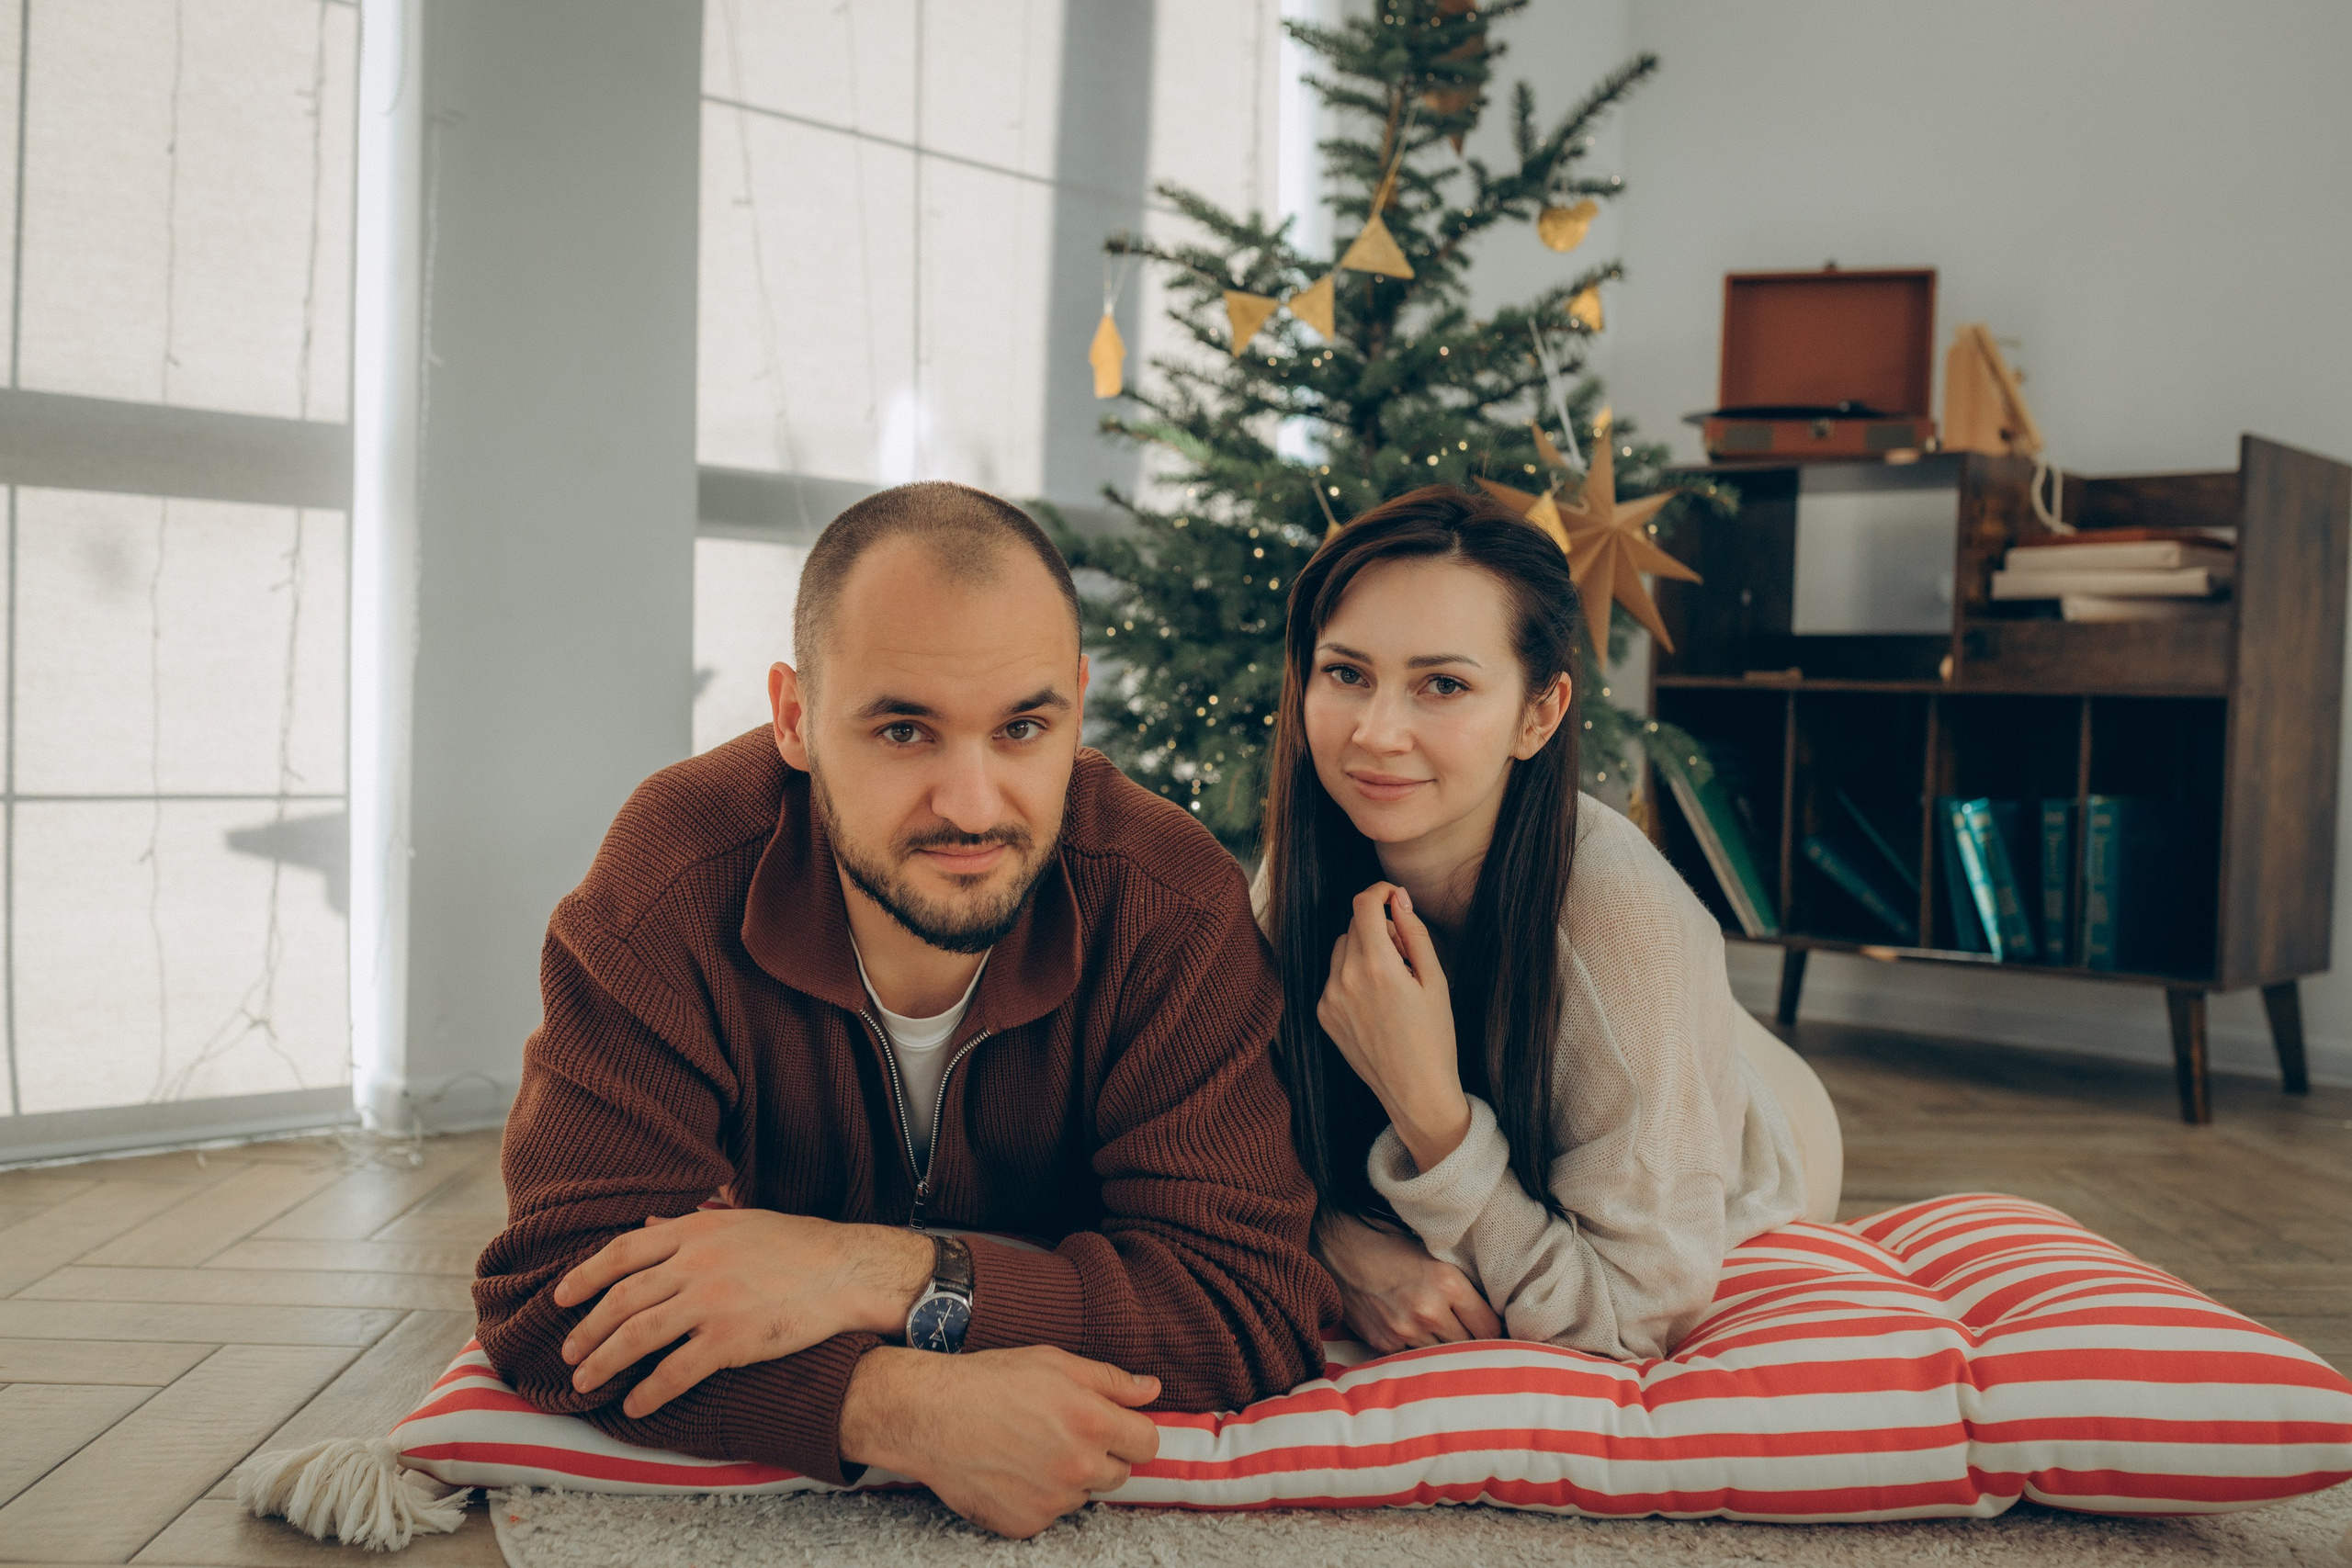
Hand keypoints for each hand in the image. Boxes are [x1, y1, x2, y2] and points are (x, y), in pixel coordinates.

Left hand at [554, 1209, 930, 1416]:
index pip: (620, 1254)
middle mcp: (694, 1264)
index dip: (583, 1277)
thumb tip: (645, 1225)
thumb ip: (686, 1225)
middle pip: (620, 1300)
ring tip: (585, 1381)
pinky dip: (648, 1391)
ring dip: (603, 1362)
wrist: (845, 1272)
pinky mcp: (730, 1340)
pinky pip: (675, 1371)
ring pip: (636, 1336)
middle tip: (569, 1352)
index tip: (560, 1299)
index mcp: (693, 1231)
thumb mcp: (737, 1221)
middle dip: (587, 1330)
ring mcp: (710, 1302)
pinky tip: (634, 1403)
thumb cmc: (795, 1245)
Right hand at [841, 1345, 1161, 1538]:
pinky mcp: (1025, 1524)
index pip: (1147, 1443)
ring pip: (1083, 1494)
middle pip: (1119, 1473)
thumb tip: (1152, 1388)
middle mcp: (1078, 1467)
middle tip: (1063, 1432)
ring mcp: (1052, 1501)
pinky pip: (1050, 1514)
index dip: (1132, 1432)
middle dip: (1101, 1454)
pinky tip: (1013, 1470)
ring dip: (1069, 1477)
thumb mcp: (1055, 1362)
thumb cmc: (991, 1380)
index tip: (1113, 1425)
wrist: (930, 1414)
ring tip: (1031, 1448)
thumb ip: (1111, 1379)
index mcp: (1093, 1423)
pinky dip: (1038, 1498)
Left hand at [1316, 882, 1470, 1170]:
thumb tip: (1399, 899)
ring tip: (1392, 980)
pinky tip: (1377, 1003)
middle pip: (1353, 925)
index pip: (1364, 904)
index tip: (1394, 896)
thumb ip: (1415, 933)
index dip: (1380, 891)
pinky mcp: (1323, 1015)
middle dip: (1378, 926)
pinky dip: (1351, 976)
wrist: (1416, 1092)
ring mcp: (1329, 998)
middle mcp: (1344, 978)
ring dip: (1363, 950)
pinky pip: (1333, 977)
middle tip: (1406, 953)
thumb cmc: (1434, 1037)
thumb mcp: (1436, 981)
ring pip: (1340, 949)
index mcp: (1376, 966)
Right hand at [1316, 1211, 1500, 1353]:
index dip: (1494, 1329)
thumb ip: (1460, 1284)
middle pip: (1470, 1346)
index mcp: (1447, 1283)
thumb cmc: (1389, 1245)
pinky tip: (1418, 1340)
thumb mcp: (1433, 1254)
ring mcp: (1405, 1332)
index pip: (1490, 1326)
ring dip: (1447, 1351)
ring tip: (1446, 1341)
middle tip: (1475, 1339)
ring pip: (1443, 1357)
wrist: (1338, 1249)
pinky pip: (1415, 1359)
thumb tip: (1490, 1312)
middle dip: (1474, 1343)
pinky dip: (1420, 1353)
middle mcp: (1429, 1312)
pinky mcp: (1384, 1344)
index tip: (1493, 1329)